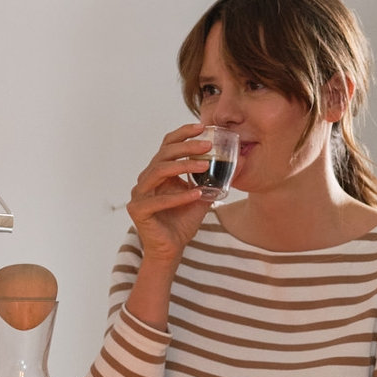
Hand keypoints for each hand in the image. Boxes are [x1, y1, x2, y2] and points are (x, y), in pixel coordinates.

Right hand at [128, 124, 218, 262]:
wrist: (170, 249)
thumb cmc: (182, 222)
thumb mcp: (202, 197)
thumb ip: (213, 181)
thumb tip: (239, 163)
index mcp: (158, 172)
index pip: (167, 145)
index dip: (183, 134)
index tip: (202, 127)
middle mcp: (146, 179)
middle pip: (164, 154)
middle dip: (186, 147)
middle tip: (207, 145)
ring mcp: (139, 193)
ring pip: (158, 171)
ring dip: (183, 166)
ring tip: (204, 165)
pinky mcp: (138, 210)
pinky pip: (158, 200)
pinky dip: (178, 196)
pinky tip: (197, 194)